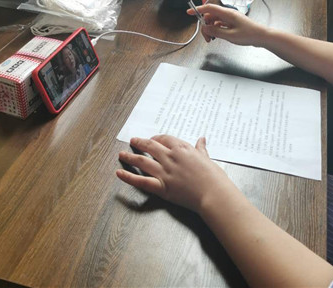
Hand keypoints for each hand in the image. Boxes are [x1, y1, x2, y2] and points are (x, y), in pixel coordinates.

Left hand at [116, 135, 236, 213]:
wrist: (213, 193)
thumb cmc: (213, 176)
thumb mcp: (207, 158)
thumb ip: (201, 148)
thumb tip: (202, 139)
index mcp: (182, 149)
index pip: (164, 139)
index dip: (156, 138)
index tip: (152, 140)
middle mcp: (170, 157)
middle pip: (150, 146)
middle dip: (140, 143)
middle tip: (133, 141)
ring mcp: (164, 172)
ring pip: (142, 161)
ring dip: (130, 156)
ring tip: (121, 154)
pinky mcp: (161, 187)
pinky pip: (141, 181)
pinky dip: (128, 177)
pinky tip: (119, 173)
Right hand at [187, 4, 267, 45]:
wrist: (261, 36)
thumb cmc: (249, 34)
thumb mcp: (230, 35)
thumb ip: (215, 31)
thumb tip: (205, 28)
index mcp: (227, 14)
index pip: (209, 8)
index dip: (198, 9)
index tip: (189, 12)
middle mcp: (228, 14)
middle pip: (210, 16)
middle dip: (205, 25)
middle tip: (207, 37)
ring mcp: (230, 18)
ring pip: (214, 21)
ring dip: (210, 29)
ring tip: (212, 39)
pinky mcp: (232, 23)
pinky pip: (219, 24)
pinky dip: (216, 30)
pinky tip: (217, 36)